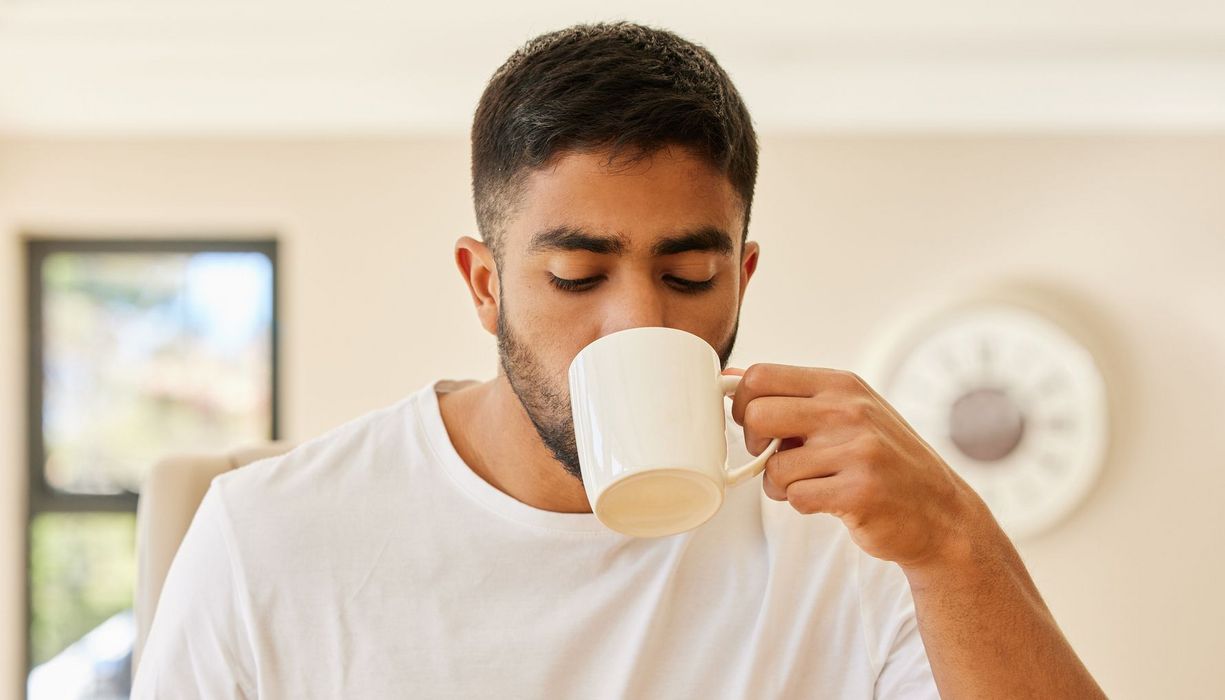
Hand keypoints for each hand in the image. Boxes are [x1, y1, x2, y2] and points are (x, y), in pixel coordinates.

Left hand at [726, 363, 994, 570]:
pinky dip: (803, 504)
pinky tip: (830, 500)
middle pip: (758, 415)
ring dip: (781, 485)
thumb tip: (727, 378)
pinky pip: (796, 498)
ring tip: (812, 484)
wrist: (942, 513)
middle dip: (754, 444)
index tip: (757, 426)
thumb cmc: (884, 461)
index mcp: (841, 385)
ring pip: (774, 467)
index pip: (761, 376)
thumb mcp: (846, 413)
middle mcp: (849, 410)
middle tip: (777, 457)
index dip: (744, 404)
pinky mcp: (860, 492)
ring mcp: (858, 450)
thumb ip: (792, 396)